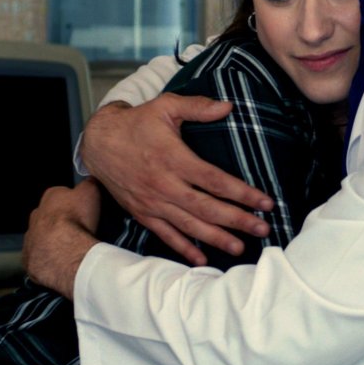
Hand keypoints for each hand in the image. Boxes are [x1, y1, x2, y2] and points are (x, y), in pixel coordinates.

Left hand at [22, 181, 101, 298]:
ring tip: (72, 249)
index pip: (62, 194)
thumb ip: (89, 183)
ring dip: (55, 240)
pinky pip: (39, 256)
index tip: (84, 211)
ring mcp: (30, 237)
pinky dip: (49, 258)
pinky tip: (62, 261)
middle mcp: (36, 214)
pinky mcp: (29, 257)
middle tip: (80, 230)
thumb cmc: (75, 221)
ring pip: (43, 236)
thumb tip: (90, 180)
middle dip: (63, 221)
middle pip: (51, 215)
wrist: (64, 253)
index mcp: (51, 196)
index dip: (75, 202)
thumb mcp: (90, 192)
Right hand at [79, 94, 273, 265]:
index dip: (242, 193)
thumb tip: (228, 106)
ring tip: (240, 247)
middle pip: (206, 207)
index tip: (265, 201)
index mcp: (173, 158)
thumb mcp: (165, 106)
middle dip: (237, 220)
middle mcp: (163, 184)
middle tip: (262, 230)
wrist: (98, 142)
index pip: (214, 180)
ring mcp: (152, 202)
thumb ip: (197, 106)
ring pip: (189, 225)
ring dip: (216, 238)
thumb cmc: (136, 122)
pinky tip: (202, 259)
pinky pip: (165, 234)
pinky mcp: (142, 212)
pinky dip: (183, 248)